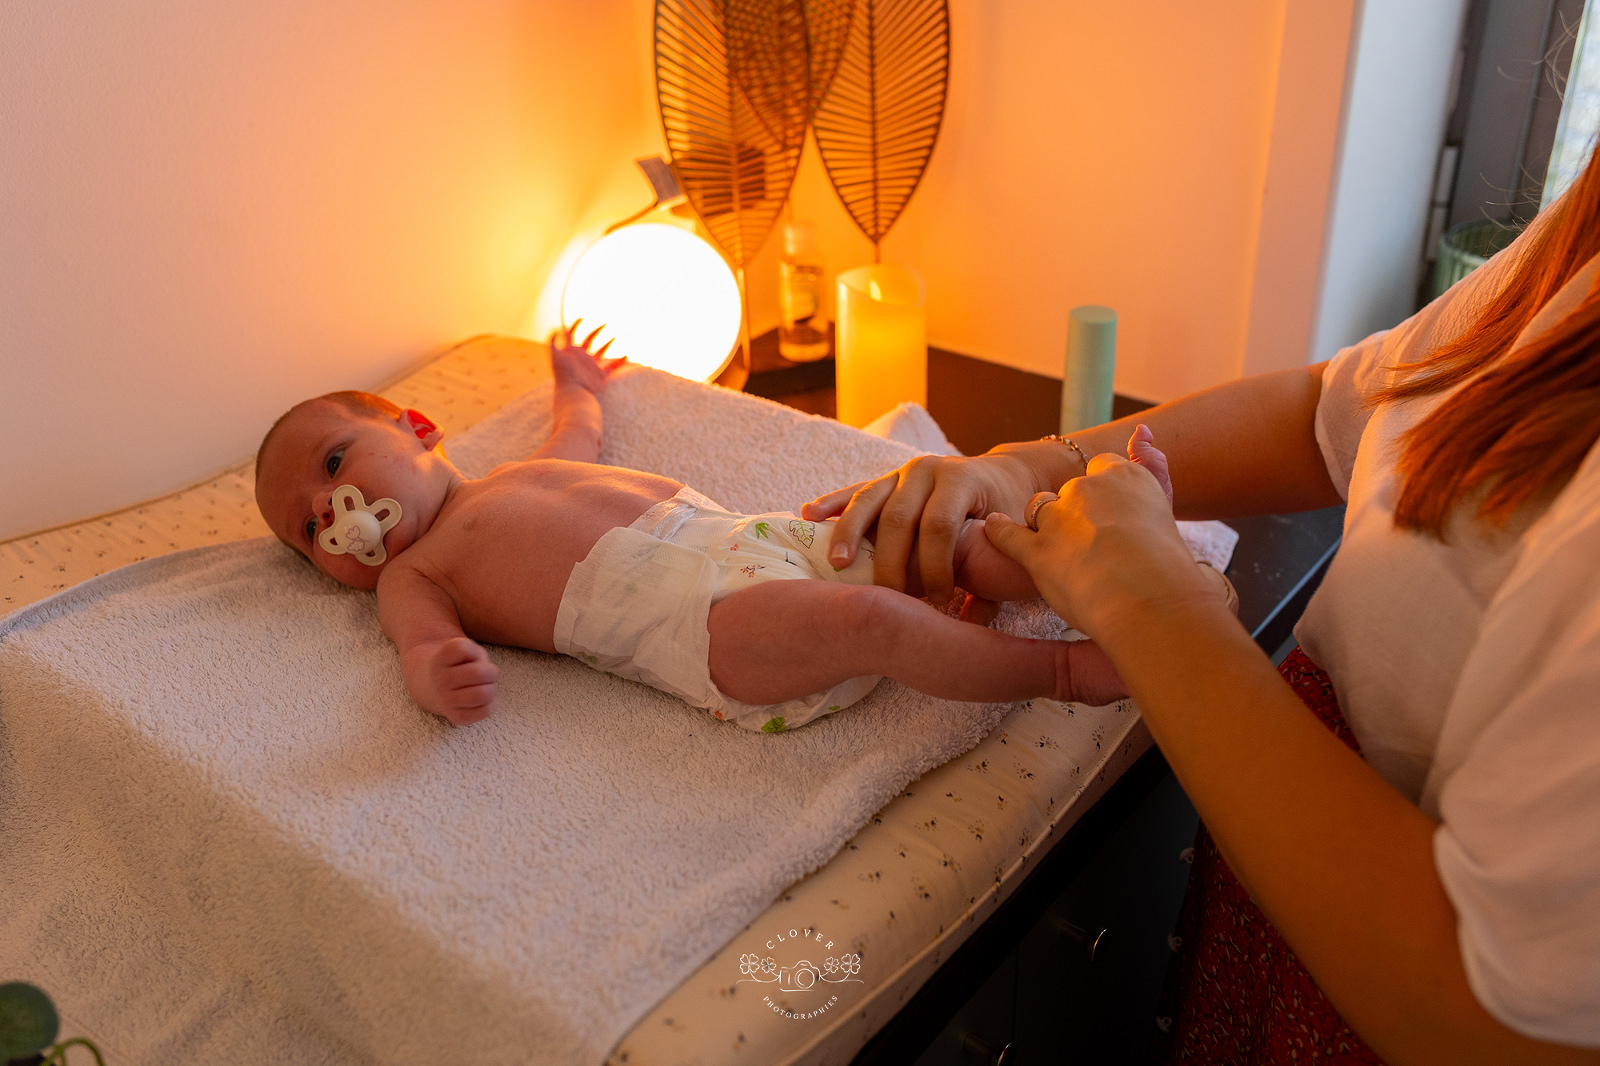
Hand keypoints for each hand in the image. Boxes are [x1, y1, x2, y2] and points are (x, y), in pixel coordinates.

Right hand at [416, 636, 498, 724]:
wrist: (438, 686)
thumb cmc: (460, 665)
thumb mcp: (465, 648)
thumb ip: (472, 651)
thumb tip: (482, 672)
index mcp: (442, 658)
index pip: (461, 649)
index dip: (473, 651)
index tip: (469, 657)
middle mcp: (440, 680)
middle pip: (478, 673)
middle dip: (490, 672)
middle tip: (486, 674)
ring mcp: (446, 700)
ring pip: (483, 694)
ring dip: (491, 689)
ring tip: (485, 686)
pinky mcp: (456, 717)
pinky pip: (485, 711)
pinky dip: (491, 704)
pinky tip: (483, 699)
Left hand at [549, 319, 626, 394]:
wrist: (573, 393)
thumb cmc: (564, 375)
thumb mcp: (555, 356)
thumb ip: (553, 342)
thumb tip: (556, 328)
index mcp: (571, 352)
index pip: (571, 334)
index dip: (575, 325)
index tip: (581, 318)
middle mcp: (582, 357)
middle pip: (590, 340)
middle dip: (597, 331)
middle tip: (605, 324)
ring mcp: (592, 366)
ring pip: (602, 352)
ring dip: (608, 344)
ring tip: (615, 337)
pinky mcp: (601, 376)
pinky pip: (612, 367)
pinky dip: (620, 362)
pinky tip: (626, 355)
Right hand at [801, 451, 1037, 604]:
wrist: (1003, 478)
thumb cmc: (1004, 517)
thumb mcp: (1006, 542)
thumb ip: (992, 581)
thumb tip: (972, 620)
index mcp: (962, 480)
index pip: (939, 526)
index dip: (935, 566)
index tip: (938, 601)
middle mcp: (928, 470)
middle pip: (899, 517)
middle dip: (890, 561)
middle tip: (888, 598)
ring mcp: (903, 472)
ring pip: (869, 500)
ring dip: (849, 533)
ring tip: (837, 563)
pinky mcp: (886, 480)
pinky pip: (856, 492)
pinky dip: (833, 503)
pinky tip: (809, 514)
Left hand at [982, 427, 1220, 644]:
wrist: (1152, 601)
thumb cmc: (1166, 563)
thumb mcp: (1165, 505)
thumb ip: (1151, 465)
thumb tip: (1140, 430)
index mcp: (1121, 475)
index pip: (1101, 470)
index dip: (1103, 495)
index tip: (1110, 515)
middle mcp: (1086, 489)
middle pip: (1070, 493)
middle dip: (1076, 515)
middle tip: (1094, 546)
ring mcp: (1058, 519)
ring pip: (1039, 510)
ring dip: (1046, 526)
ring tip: (1062, 553)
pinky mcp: (1037, 551)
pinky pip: (1008, 534)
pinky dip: (999, 532)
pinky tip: (994, 527)